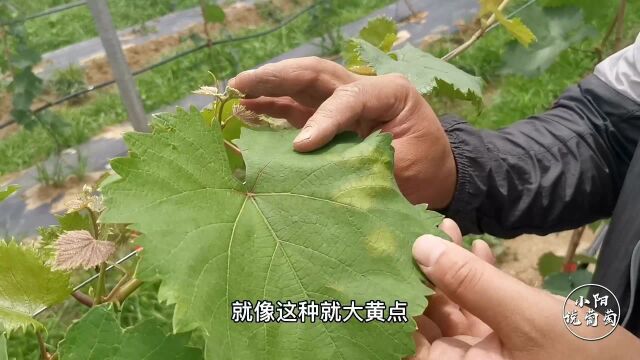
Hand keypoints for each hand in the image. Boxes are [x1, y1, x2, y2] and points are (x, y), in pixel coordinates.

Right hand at [228, 57, 455, 207]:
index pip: (348, 97)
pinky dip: (271, 108)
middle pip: (315, 74)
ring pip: (301, 86)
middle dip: (277, 77)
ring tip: (235, 92)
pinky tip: (247, 111)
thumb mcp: (406, 167)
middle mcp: (362, 89)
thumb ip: (366, 162)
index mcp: (389, 92)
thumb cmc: (425, 169)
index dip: (323, 119)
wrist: (435, 176)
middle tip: (241, 84)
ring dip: (267, 87)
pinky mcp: (329, 120)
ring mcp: (342, 103)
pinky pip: (296, 109)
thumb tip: (322, 170)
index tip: (301, 146)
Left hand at [410, 219, 639, 358]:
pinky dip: (477, 278)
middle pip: (424, 319)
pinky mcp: (505, 342)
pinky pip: (480, 307)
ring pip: (452, 307)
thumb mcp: (525, 318)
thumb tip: (420, 246)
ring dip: (447, 268)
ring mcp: (484, 354)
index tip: (383, 259)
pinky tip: (473, 246)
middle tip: (409, 232)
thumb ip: (472, 283)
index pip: (404, 342)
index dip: (389, 302)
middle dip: (419, 274)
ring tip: (441, 227)